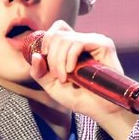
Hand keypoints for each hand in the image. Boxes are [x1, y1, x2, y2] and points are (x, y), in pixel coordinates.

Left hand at [29, 20, 136, 139]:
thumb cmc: (79, 98)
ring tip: (65, 78)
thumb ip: (39, 72)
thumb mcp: (52, 86)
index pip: (56, 30)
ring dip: (59, 60)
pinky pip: (78, 42)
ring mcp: (93, 41)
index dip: (45, 43)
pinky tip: (71, 71)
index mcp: (72, 47)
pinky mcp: (103, 44)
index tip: (46, 63)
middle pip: (56, 33)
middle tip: (57, 76)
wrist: (100, 110)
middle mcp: (83, 40)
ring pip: (64, 38)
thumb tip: (35, 55)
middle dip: (51, 56)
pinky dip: (69, 57)